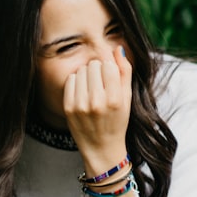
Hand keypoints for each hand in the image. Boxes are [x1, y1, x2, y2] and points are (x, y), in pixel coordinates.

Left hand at [63, 46, 132, 166]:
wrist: (101, 148)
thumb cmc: (118, 121)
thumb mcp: (128, 98)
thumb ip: (125, 72)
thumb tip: (117, 49)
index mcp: (115, 99)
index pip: (108, 65)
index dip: (109, 68)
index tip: (110, 77)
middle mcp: (97, 102)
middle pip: (93, 65)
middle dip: (98, 71)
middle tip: (101, 84)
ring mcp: (81, 105)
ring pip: (81, 70)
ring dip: (87, 75)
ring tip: (92, 89)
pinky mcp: (68, 107)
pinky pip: (71, 80)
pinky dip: (77, 83)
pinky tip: (83, 93)